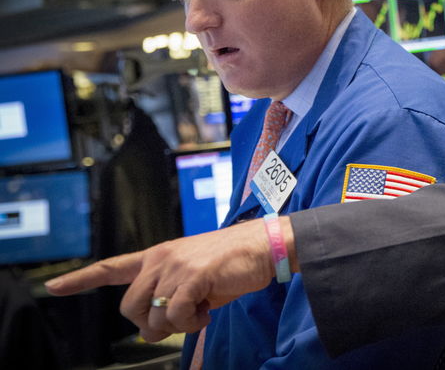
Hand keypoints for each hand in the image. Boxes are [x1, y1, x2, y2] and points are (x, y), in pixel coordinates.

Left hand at [46, 218, 273, 341]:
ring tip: (201, 310)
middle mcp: (161, 258)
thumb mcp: (193, 276)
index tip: (53, 287)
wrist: (263, 246)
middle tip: (179, 322)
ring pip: (153, 316)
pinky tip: (208, 309)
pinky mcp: (194, 276)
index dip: (80, 279)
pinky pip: (177, 316)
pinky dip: (193, 322)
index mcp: (158, 255)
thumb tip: (156, 327)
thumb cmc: (231, 262)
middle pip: (129, 307)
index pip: (112, 267)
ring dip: (178, 325)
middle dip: (149, 325)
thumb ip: (170, 295)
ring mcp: (176, 266)